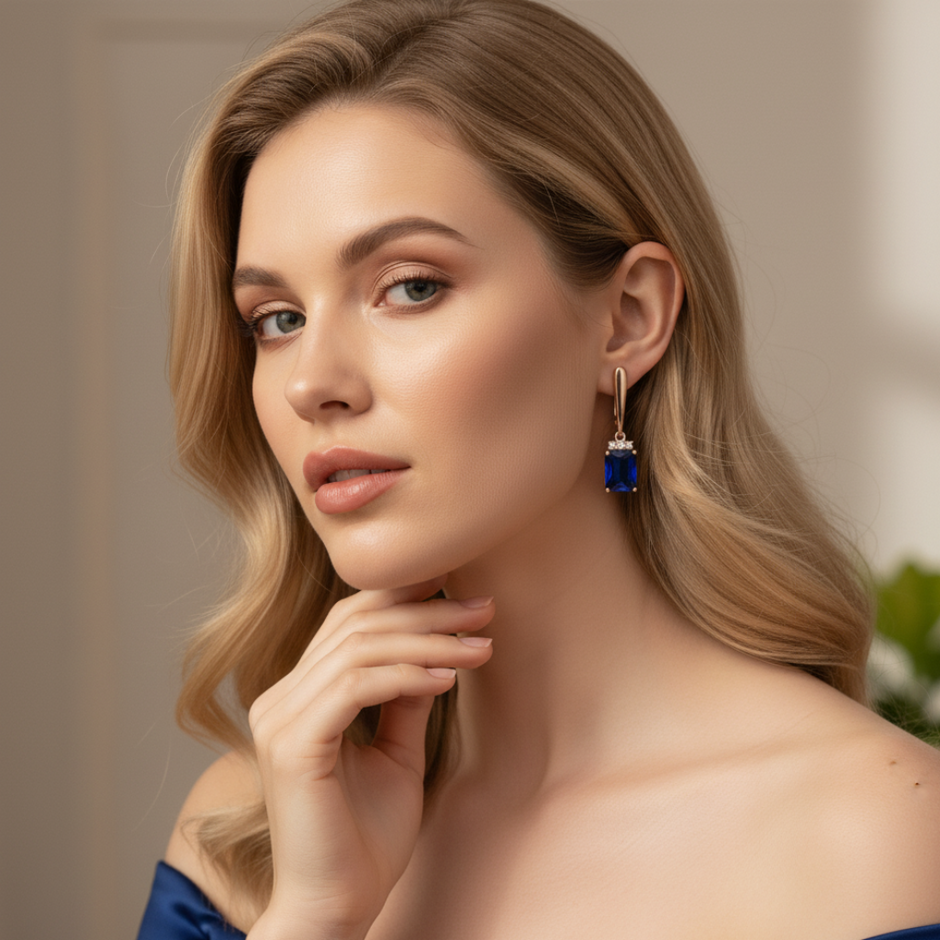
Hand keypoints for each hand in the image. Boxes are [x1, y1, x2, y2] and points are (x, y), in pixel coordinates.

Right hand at [246, 576, 494, 939]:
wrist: (337, 909)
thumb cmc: (366, 839)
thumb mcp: (397, 752)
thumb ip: (406, 698)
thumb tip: (436, 649)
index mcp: (298, 696)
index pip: (347, 622)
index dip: (402, 596)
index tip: (459, 588)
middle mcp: (280, 698)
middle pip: (356, 624)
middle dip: (427, 612)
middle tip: (484, 609)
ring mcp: (280, 719)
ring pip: (360, 649)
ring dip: (428, 641)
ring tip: (480, 646)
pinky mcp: (294, 744)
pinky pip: (355, 686)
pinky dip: (406, 675)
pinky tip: (449, 678)